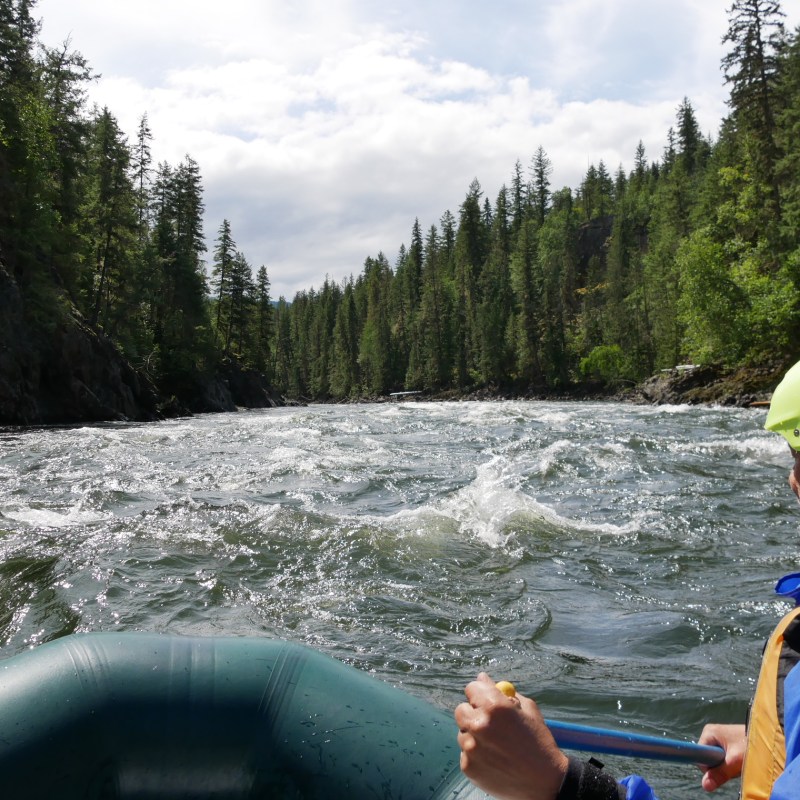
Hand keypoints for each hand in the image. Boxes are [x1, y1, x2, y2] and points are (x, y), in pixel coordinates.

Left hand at [455, 673, 568, 799]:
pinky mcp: (468, 767)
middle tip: (487, 723)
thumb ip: (502, 692)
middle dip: (473, 713)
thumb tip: (482, 678)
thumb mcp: (528, 710)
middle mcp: (479, 725)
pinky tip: (494, 760)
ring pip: (463, 732)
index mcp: (494, 707)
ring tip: (496, 746)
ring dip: (474, 735)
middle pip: (461, 710)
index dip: (479, 692)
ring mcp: (471, 748)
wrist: (546, 782)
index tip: (482, 699)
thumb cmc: (539, 742)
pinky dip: (476, 755)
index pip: (472, 688)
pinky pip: (465, 753)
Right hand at [697, 723, 745, 791]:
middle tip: (734, 767)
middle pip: (709, 758)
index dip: (709, 767)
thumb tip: (705, 786)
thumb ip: (719, 773)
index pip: (700, 756)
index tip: (722, 770)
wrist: (769, 739)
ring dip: (728, 766)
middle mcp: (711, 734)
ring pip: (717, 759)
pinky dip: (732, 763)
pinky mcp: (727, 742)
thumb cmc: (750, 746)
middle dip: (721, 767)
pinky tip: (740, 761)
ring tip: (739, 763)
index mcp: (709, 733)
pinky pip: (724, 757)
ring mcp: (720, 737)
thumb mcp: (734, 762)